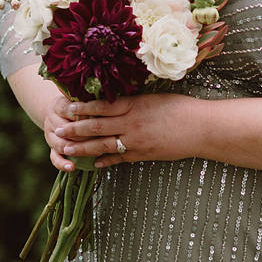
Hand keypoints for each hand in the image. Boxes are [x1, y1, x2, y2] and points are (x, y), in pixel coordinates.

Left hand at [44, 93, 202, 170]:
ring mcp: (137, 141)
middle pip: (97, 126)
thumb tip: (113, 100)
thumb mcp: (154, 98)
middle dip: (75, 129)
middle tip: (58, 131)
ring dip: (83, 148)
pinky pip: (120, 159)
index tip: (65, 108)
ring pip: (104, 145)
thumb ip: (133, 101)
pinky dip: (106, 161)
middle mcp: (132, 123)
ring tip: (66, 149)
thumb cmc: (181, 108)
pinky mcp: (144, 155)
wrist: (203, 128)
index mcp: (134, 105)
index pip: (101, 106)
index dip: (81, 108)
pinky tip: (94, 164)